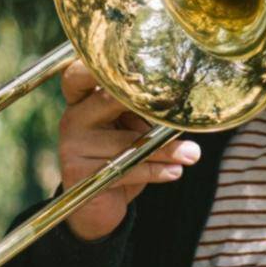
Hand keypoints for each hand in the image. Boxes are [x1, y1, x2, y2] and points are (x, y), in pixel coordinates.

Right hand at [57, 59, 200, 241]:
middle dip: (143, 101)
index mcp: (83, 99)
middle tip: (173, 99)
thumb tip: (184, 97)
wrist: (98, 205)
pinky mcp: (79, 173)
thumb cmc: (121, 156)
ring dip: (165, 148)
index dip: (104, 65)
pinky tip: (175, 171)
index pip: (81, 72)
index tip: (138, 61)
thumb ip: (145, 110)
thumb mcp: (132, 127)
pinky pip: (125, 168)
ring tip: (192, 153)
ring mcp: (72, 145)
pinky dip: (156, 171)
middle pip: (107, 99)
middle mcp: (73, 117)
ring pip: (126, 142)